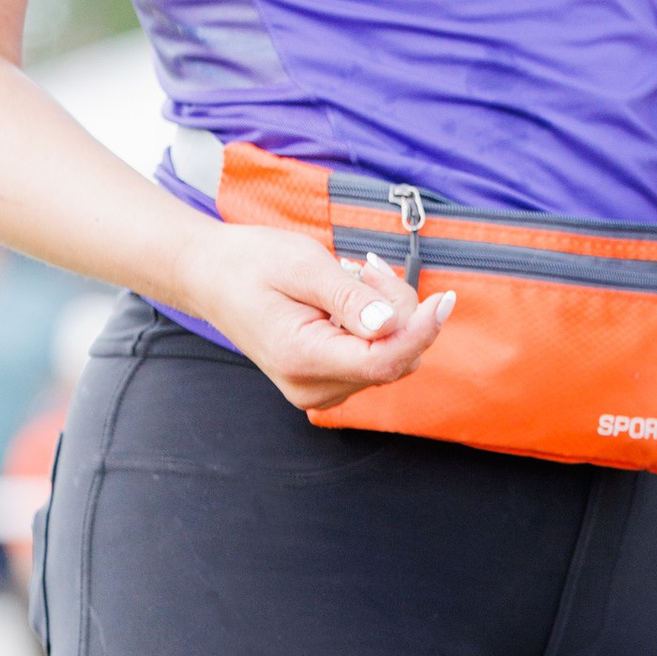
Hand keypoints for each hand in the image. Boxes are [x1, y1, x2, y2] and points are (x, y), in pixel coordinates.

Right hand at [183, 223, 456, 412]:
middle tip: (367, 267)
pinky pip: (376, 358)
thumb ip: (349, 298)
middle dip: (399, 310)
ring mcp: (321, 391)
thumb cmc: (251, 264)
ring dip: (389, 315)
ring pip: (391, 358)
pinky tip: (351, 297)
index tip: (446, 299)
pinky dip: (377, 325)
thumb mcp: (302, 266)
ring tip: (352, 278)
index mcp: (301, 359)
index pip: (382, 361)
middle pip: (394, 358)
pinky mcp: (330, 382)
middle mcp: (313, 388)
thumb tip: (392, 325)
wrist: (211, 278)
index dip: (421, 331)